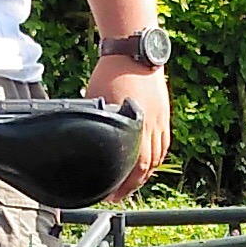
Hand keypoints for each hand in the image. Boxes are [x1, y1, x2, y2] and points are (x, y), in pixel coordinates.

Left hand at [89, 58, 170, 194]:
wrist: (133, 51)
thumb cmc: (110, 72)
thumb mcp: (95, 101)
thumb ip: (95, 122)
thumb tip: (81, 139)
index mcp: (133, 125)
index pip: (133, 166)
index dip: (122, 184)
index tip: (110, 194)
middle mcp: (149, 126)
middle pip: (145, 167)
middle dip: (131, 186)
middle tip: (118, 195)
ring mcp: (159, 120)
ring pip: (156, 158)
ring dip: (144, 175)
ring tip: (132, 184)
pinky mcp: (164, 114)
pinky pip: (163, 144)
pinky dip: (156, 159)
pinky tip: (148, 165)